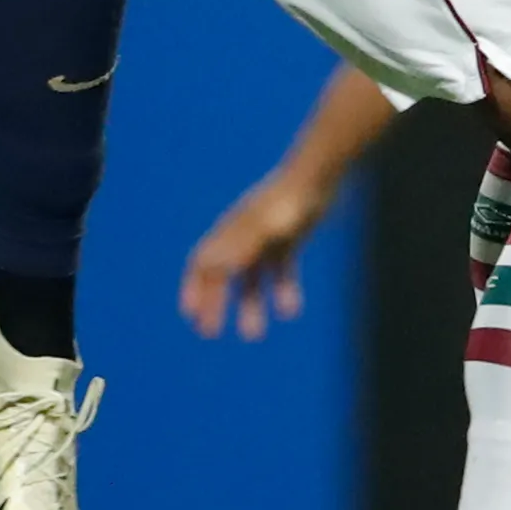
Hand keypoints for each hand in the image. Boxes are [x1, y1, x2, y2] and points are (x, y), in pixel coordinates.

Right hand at [179, 172, 328, 339]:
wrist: (319, 175)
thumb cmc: (290, 201)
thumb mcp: (265, 228)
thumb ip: (239, 247)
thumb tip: (210, 268)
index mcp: (231, 231)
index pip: (203, 263)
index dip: (194, 288)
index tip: (191, 315)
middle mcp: (244, 234)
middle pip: (221, 273)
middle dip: (213, 303)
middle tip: (210, 333)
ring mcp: (266, 236)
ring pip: (250, 277)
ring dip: (248, 305)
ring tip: (253, 335)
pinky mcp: (288, 238)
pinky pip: (280, 270)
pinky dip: (282, 289)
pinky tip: (290, 310)